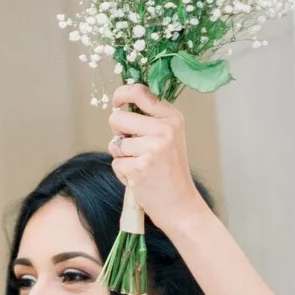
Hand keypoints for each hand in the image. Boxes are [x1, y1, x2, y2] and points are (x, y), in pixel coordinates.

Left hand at [107, 84, 201, 232]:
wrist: (179, 202)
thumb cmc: (168, 169)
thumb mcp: (167, 137)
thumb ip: (148, 120)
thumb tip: (118, 106)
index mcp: (172, 117)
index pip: (140, 92)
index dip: (121, 94)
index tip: (116, 102)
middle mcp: (164, 129)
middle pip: (117, 118)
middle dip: (117, 132)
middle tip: (132, 146)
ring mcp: (152, 148)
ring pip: (115, 144)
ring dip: (121, 156)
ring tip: (141, 165)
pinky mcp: (140, 167)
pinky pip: (116, 163)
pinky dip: (122, 172)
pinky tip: (139, 177)